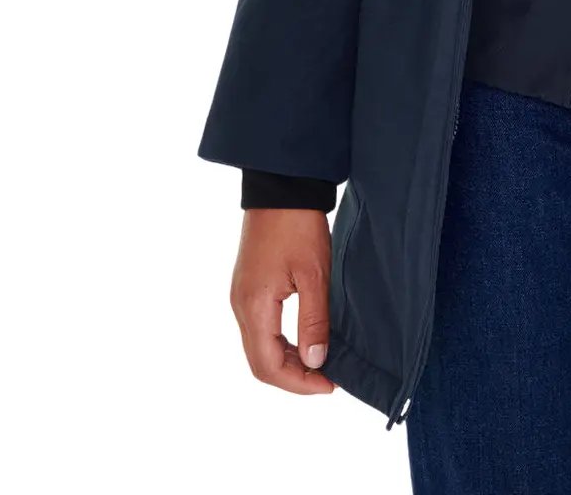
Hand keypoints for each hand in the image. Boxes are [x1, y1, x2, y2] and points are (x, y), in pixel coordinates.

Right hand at [230, 209, 335, 394]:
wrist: (280, 186)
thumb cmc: (298, 225)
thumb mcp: (314, 273)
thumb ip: (314, 320)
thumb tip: (316, 362)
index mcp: (254, 306)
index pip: (267, 366)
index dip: (298, 383)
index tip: (329, 385)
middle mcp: (241, 306)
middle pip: (260, 362)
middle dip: (293, 377)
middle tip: (329, 378)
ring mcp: (242, 296)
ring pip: (259, 347)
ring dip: (288, 360)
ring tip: (321, 362)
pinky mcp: (248, 287)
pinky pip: (260, 328)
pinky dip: (281, 342)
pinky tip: (305, 339)